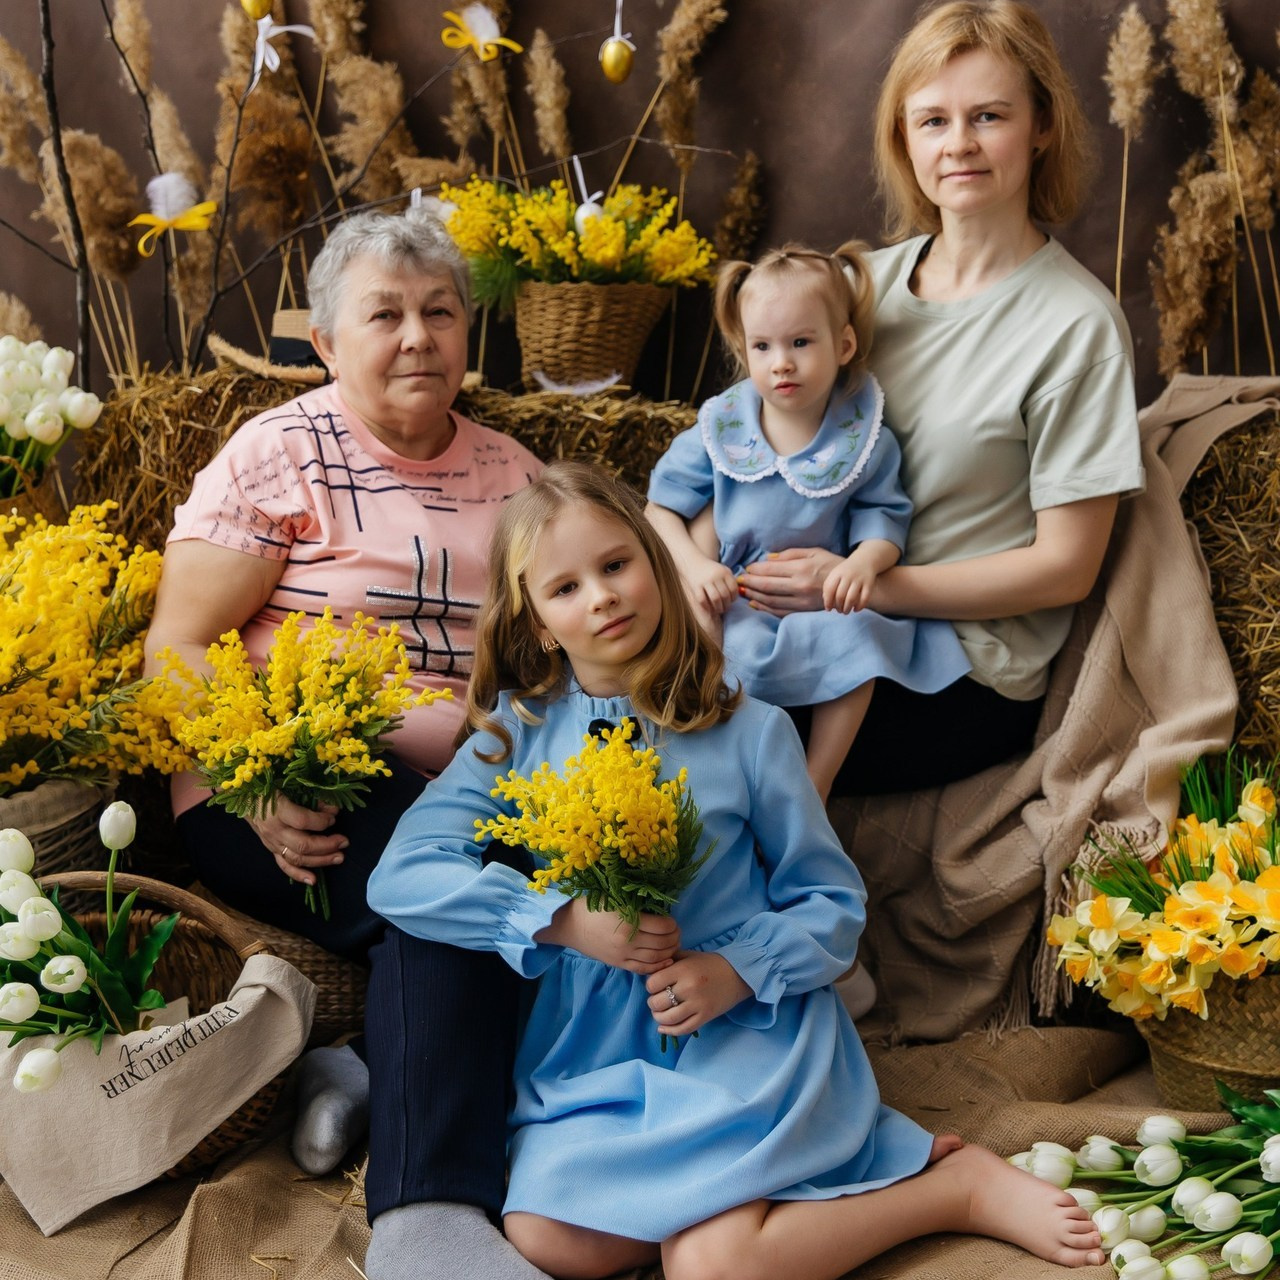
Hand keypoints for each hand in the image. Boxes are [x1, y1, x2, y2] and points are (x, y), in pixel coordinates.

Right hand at [248, 795, 346, 886]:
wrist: (244, 796)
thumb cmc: (269, 786)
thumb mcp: (289, 785)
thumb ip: (312, 797)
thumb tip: (333, 809)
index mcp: (277, 810)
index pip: (302, 821)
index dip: (321, 821)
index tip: (334, 816)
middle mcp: (273, 830)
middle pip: (302, 845)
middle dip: (327, 845)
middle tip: (344, 842)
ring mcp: (271, 842)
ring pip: (296, 858)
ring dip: (320, 860)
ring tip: (339, 858)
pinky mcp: (271, 849)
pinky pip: (284, 865)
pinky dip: (299, 875)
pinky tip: (314, 880)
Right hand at [542, 899, 680, 973]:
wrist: (570, 925)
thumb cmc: (592, 906)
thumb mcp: (615, 897)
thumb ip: (636, 903)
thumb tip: (659, 906)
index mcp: (629, 921)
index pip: (663, 926)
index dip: (672, 924)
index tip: (673, 920)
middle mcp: (629, 941)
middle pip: (662, 943)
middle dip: (675, 938)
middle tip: (677, 933)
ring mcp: (624, 955)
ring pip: (656, 958)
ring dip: (669, 952)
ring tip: (673, 945)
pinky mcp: (619, 964)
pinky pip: (643, 969)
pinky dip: (657, 966)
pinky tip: (665, 961)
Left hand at [644, 951, 750, 1037]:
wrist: (738, 974)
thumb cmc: (709, 963)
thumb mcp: (688, 956)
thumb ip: (669, 960)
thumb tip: (649, 970)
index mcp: (683, 969)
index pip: (653, 983)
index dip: (650, 986)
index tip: (655, 986)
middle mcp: (689, 987)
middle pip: (657, 1002)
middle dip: (653, 1003)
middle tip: (657, 1000)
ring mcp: (698, 1004)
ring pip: (668, 1018)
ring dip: (659, 1018)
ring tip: (660, 1013)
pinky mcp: (705, 1017)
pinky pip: (683, 1029)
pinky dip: (670, 1031)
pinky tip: (663, 1028)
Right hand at [685, 556, 736, 616]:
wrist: (692, 561)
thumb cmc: (711, 569)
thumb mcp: (723, 570)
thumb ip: (730, 581)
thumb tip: (736, 596)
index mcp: (724, 572)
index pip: (733, 589)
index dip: (734, 598)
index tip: (731, 601)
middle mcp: (716, 575)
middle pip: (725, 595)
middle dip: (727, 605)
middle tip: (725, 608)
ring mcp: (705, 580)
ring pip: (715, 598)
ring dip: (718, 608)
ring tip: (719, 610)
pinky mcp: (695, 585)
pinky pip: (703, 600)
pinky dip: (707, 606)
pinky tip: (709, 608)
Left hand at [737, 547, 842, 615]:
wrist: (850, 585)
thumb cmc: (831, 564)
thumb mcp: (814, 551)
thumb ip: (790, 554)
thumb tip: (769, 558)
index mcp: (802, 568)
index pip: (771, 569)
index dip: (755, 569)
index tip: (746, 568)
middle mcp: (800, 585)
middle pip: (767, 586)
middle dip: (750, 583)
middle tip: (738, 580)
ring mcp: (802, 601)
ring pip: (770, 600)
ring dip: (754, 596)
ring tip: (742, 591)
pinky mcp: (803, 611)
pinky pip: (779, 611)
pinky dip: (764, 608)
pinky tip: (755, 604)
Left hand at [823, 556, 877, 612]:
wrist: (865, 560)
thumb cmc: (846, 571)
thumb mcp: (835, 574)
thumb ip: (829, 586)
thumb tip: (826, 602)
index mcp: (837, 573)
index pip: (829, 589)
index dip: (828, 601)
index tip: (828, 608)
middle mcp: (848, 576)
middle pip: (840, 595)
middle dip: (838, 607)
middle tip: (839, 611)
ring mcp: (859, 580)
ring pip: (851, 598)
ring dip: (847, 608)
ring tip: (846, 611)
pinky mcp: (869, 584)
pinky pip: (864, 598)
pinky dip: (859, 606)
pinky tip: (856, 609)